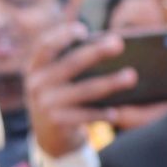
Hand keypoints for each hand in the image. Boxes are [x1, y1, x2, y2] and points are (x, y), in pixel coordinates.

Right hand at [24, 22, 137, 158]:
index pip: (46, 46)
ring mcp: (45, 105)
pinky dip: (102, 114)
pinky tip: (117, 112)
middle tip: (118, 44)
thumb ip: (71, 63)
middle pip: (71, 64)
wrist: (49, 137)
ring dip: (110, 82)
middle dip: (96, 52)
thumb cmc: (61, 97)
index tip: (84, 30)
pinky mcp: (57, 123)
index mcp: (36, 68)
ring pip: (84, 90)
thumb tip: (108, 46)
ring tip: (131, 76)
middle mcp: (37, 85)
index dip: (63, 36)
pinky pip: (85, 116)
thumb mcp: (57, 79)